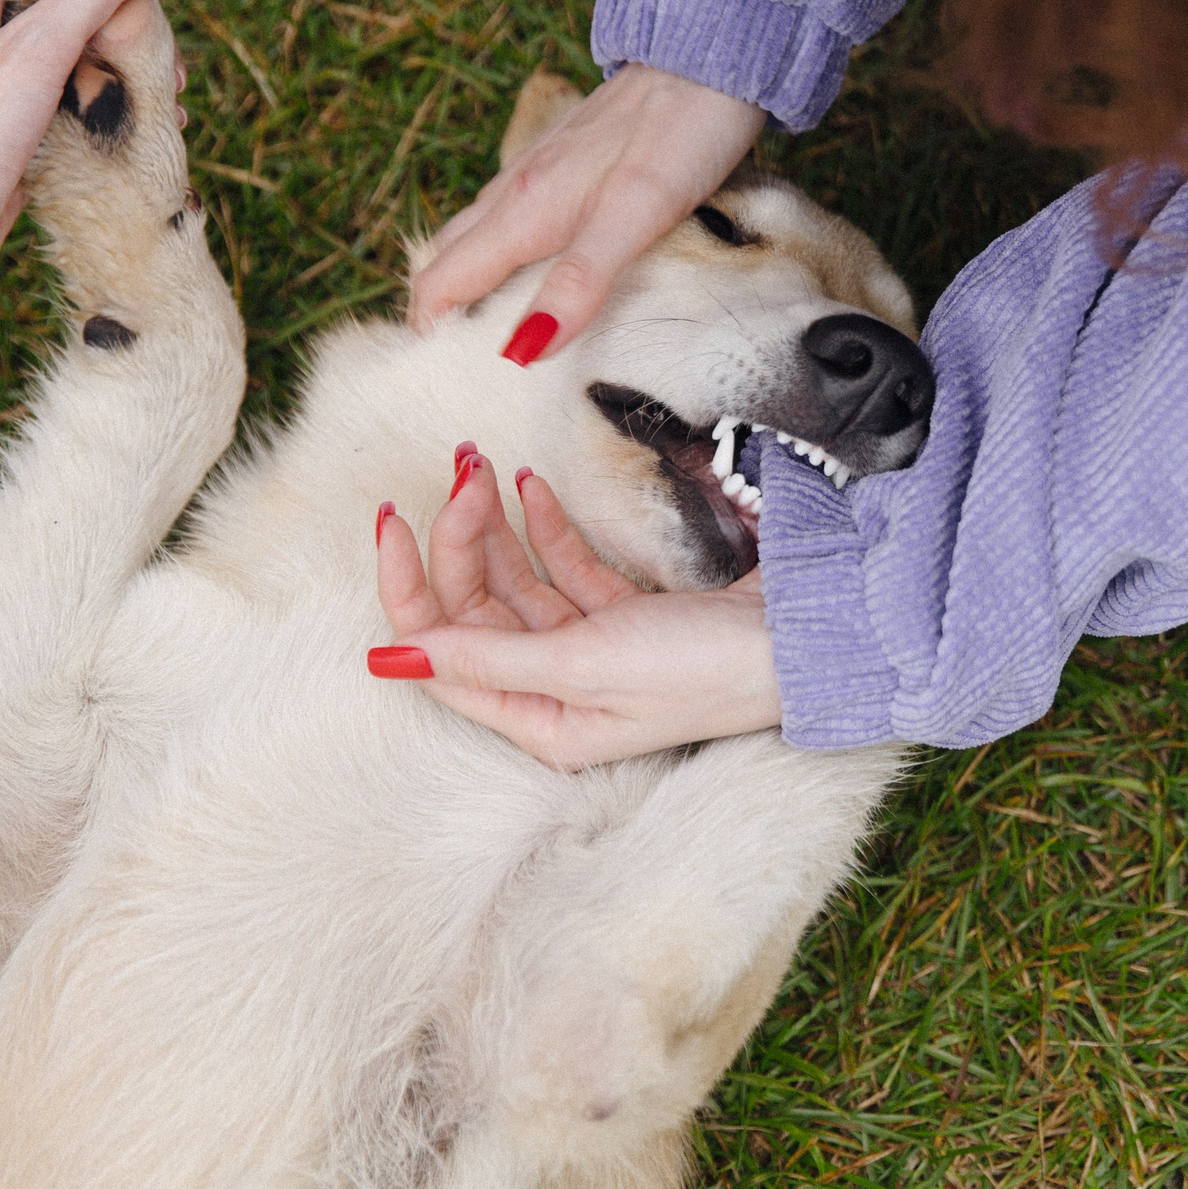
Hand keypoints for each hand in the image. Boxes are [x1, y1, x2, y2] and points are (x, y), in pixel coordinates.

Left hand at [0, 0, 186, 299]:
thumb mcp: (41, 42)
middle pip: (75, 5)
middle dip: (130, 28)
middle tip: (167, 57)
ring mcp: (1, 86)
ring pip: (83, 57)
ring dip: (132, 73)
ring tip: (169, 96)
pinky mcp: (19, 132)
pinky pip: (78, 104)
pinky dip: (116, 110)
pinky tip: (150, 127)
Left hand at [368, 447, 780, 767]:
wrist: (800, 639)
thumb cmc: (698, 669)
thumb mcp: (581, 665)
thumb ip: (483, 656)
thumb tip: (387, 658)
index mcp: (539, 722)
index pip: (442, 653)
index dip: (409, 586)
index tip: (395, 518)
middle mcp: (558, 695)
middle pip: (476, 612)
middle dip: (459, 541)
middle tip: (466, 470)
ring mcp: (592, 654)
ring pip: (516, 586)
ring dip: (496, 528)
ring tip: (486, 466)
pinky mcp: (627, 618)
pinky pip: (564, 572)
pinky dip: (545, 530)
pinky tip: (532, 487)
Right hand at [405, 64, 764, 353]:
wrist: (710, 56)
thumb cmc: (679, 134)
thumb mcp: (633, 216)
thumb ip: (578, 281)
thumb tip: (521, 350)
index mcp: (523, 210)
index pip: (442, 281)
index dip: (427, 334)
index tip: (435, 383)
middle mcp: (518, 189)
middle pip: (450, 261)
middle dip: (441, 317)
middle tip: (455, 372)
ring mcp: (538, 172)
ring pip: (478, 236)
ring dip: (469, 286)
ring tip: (487, 337)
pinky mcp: (565, 161)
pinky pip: (511, 217)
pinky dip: (503, 255)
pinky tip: (535, 271)